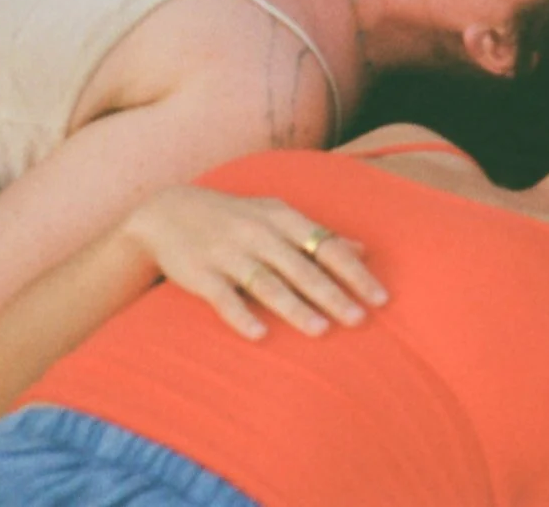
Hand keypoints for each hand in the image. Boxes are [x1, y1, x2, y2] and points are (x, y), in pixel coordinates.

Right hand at [123, 186, 386, 340]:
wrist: (167, 212)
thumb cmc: (235, 218)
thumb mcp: (276, 216)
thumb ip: (317, 234)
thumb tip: (363, 250)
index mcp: (282, 217)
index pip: (327, 246)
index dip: (355, 272)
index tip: (381, 298)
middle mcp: (258, 232)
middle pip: (302, 267)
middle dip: (333, 294)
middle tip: (360, 319)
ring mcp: (228, 253)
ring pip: (267, 282)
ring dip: (294, 307)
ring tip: (321, 331)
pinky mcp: (200, 273)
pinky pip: (223, 298)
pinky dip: (241, 315)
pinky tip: (259, 335)